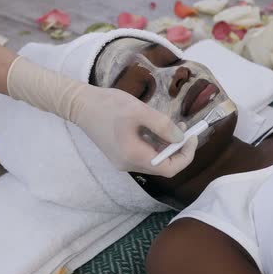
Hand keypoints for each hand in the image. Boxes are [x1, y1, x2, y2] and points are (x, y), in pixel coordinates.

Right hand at [7, 57, 197, 176]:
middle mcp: (129, 164)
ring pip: (155, 159)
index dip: (186, 155)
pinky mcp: (121, 153)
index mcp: (133, 156)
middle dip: (178, 149)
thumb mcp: (139, 111)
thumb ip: (162, 125)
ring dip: (168, 145)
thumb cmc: (108, 105)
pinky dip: (156, 143)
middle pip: (163, 166)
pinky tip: (159, 127)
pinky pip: (145, 153)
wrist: (80, 105)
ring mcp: (123, 160)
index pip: (169, 168)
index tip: (192, 137)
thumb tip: (181, 138)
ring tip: (175, 125)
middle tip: (186, 129)